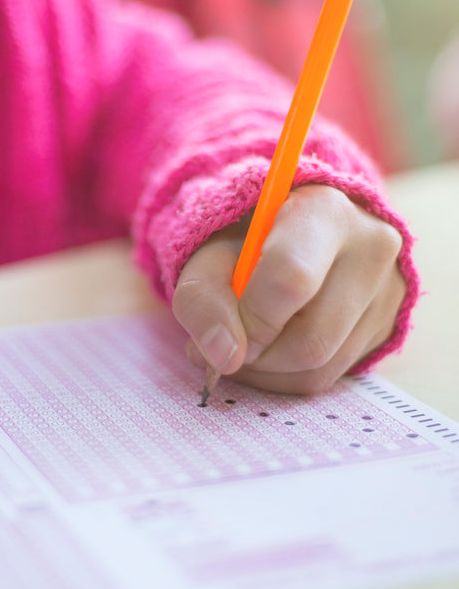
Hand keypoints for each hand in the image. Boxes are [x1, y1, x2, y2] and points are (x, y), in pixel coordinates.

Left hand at [172, 184, 405, 394]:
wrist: (287, 238)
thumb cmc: (244, 245)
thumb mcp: (208, 257)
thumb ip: (201, 300)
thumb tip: (224, 358)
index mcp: (323, 211)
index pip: (291, 280)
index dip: (251, 319)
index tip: (229, 326)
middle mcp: (370, 247)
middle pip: (310, 340)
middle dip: (255, 355)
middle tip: (229, 341)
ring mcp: (387, 290)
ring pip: (319, 367)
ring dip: (265, 371)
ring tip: (244, 344)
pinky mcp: (385, 325)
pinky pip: (329, 377)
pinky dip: (285, 377)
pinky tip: (270, 350)